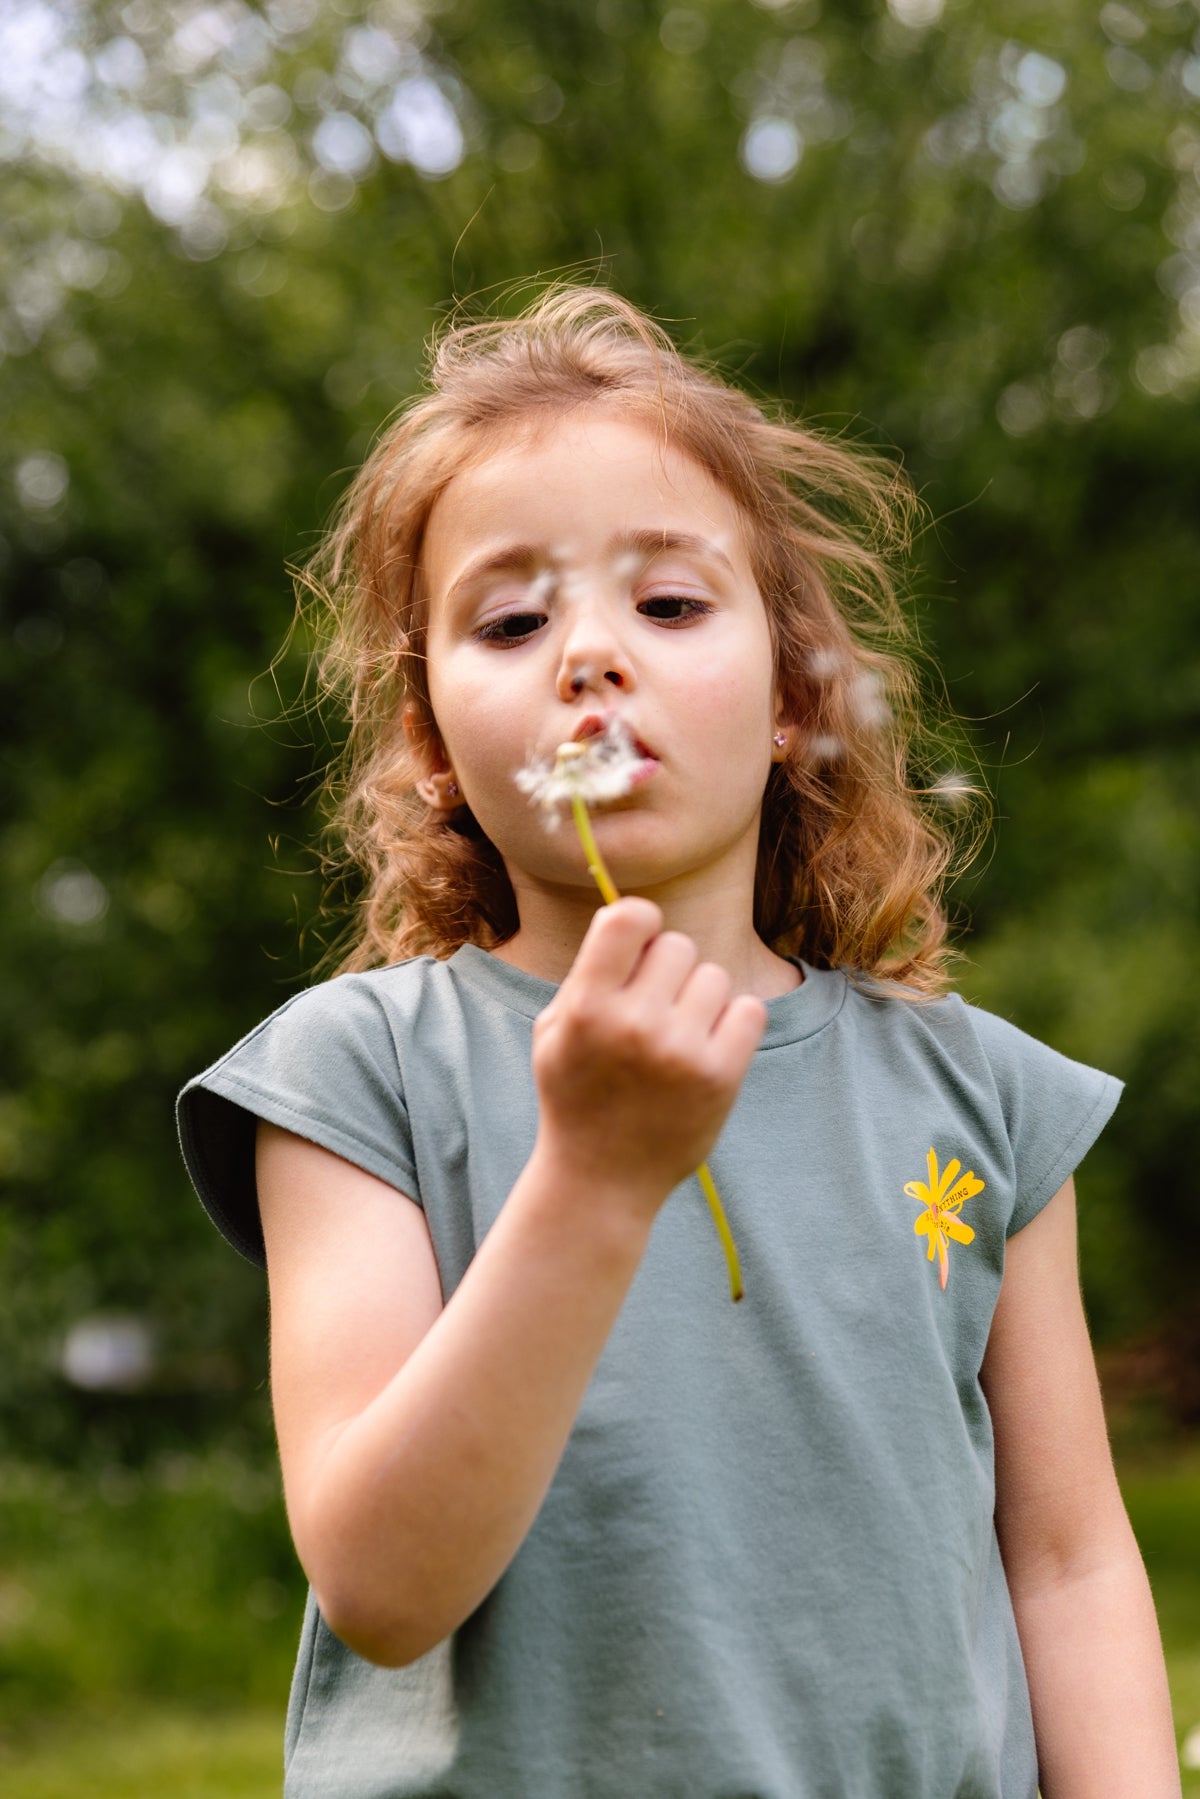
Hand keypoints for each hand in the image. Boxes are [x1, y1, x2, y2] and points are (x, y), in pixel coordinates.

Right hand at [530, 898, 765, 1215]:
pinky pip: (749, 1009)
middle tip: (654, 1008)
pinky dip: (733, 1023)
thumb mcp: (554, 1030)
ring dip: (700, 999)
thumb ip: (589, 972)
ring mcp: (680, 1052)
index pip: (628, 917)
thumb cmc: (576, 1094)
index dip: (641, 921)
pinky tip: (708, 1048)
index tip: (641, 944)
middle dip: (669, 970)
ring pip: (714, 976)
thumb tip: (637, 915)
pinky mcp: (720, 1076)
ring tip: (677, 1036)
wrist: (600, 1180)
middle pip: (679, 946)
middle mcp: (633, 1024)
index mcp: (586, 1007)